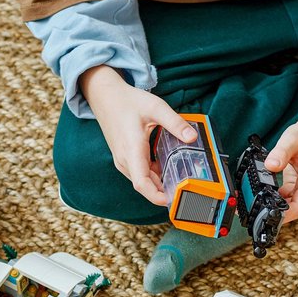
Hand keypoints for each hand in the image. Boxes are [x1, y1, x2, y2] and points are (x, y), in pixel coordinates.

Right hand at [80, 66, 196, 207]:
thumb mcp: (155, 107)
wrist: (105, 97)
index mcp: (132, 150)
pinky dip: (153, 175)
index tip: (172, 200)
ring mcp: (123, 160)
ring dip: (159, 183)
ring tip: (180, 181)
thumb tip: (193, 137)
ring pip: (142, 180)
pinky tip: (167, 167)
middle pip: (145, 185)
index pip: (141, 183)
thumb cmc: (128, 102)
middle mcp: (125, 160)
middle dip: (163, 192)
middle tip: (186, 192)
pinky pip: (139, 173)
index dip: (156, 195)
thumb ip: (175, 123)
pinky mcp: (124, 158)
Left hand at [264, 78, 297, 223]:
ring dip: (272, 206)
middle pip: (292, 211)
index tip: (268, 217)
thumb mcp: (291, 140)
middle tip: (253, 210)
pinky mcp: (297, 190)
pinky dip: (274, 199)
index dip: (283, 216)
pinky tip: (262, 192)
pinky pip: (285, 200)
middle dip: (274, 213)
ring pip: (288, 207)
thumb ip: (281, 153)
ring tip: (253, 200)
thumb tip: (270, 165)